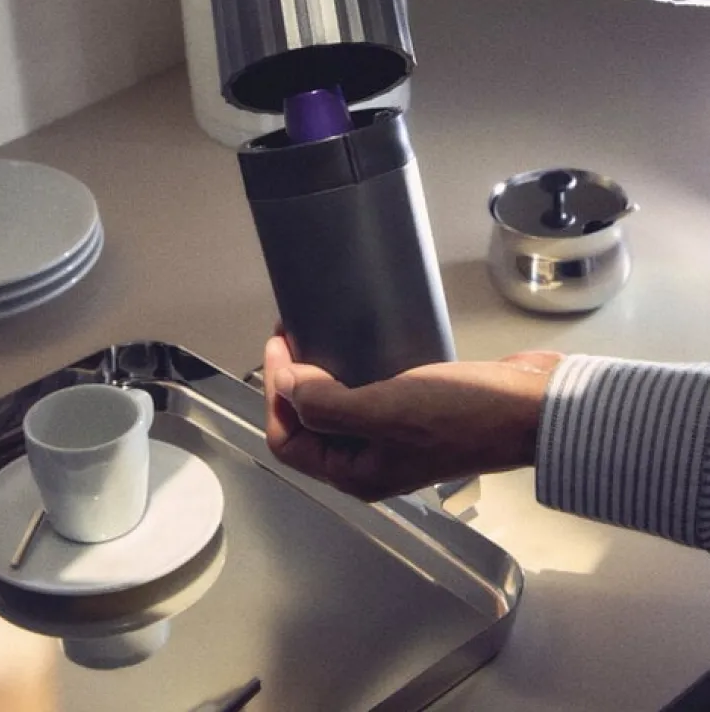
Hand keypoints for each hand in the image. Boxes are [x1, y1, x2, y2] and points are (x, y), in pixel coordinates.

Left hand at [263, 334, 562, 500]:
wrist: (531, 409)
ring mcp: (394, 435)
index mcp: (356, 473)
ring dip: (321, 372)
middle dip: (292, 381)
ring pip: (337, 406)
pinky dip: (354, 368)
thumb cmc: (463, 415)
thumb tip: (287, 386)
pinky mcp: (416, 409)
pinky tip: (359, 341)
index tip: (281, 344)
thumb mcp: (387, 411)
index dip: (275, 394)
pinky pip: (369, 390)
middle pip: (309, 423)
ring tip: (319, 333)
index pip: (289, 439)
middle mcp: (370, 460)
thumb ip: (329, 405)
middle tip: (294, 333)